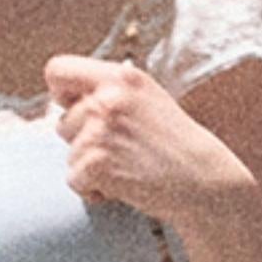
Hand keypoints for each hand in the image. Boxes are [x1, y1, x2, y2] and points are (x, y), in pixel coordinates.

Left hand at [41, 52, 253, 226]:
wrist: (204, 181)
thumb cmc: (175, 145)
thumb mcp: (148, 100)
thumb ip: (110, 93)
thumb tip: (61, 100)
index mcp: (122, 76)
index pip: (57, 70)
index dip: (61, 94)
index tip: (76, 111)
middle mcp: (109, 97)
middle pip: (62, 124)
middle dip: (83, 143)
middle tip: (121, 152)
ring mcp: (102, 130)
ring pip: (69, 156)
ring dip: (91, 169)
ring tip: (126, 168)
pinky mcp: (98, 163)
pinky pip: (74, 180)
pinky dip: (93, 191)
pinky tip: (122, 186)